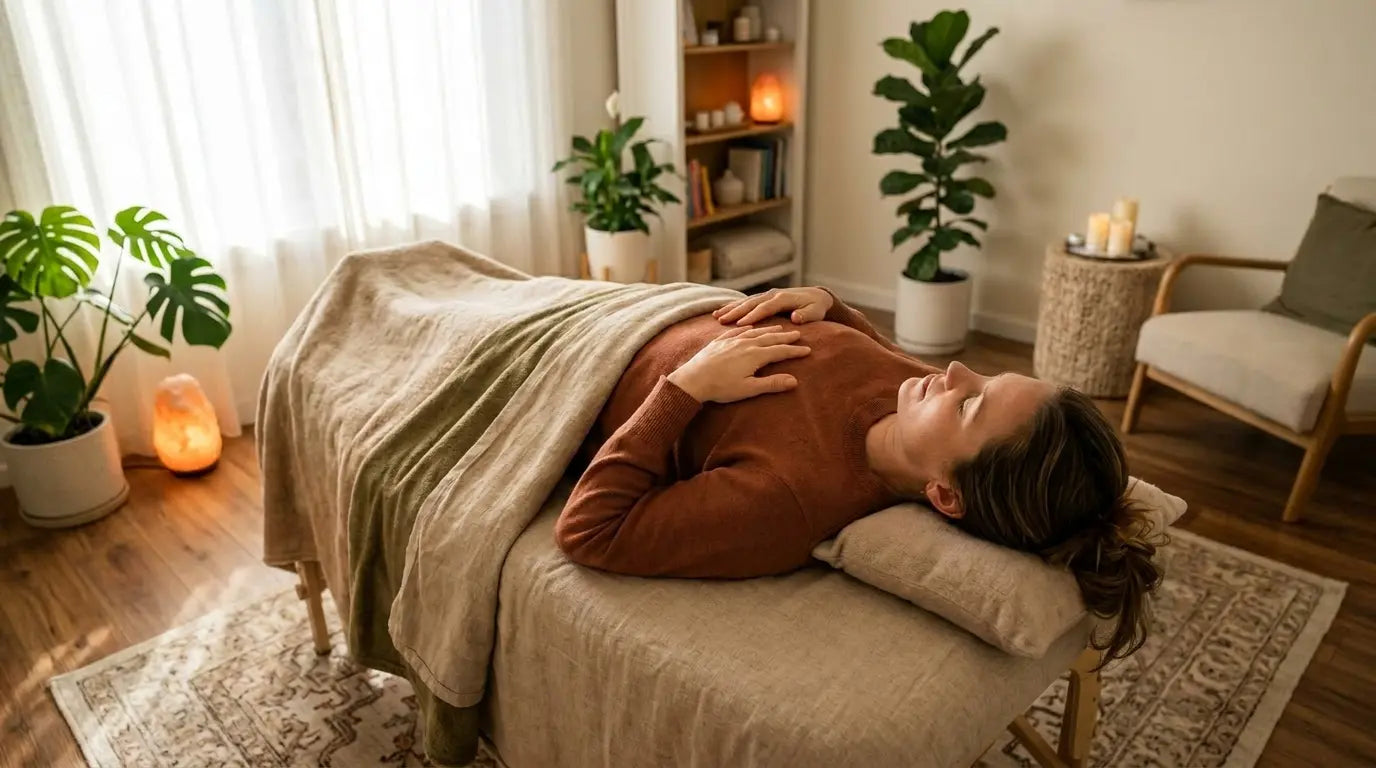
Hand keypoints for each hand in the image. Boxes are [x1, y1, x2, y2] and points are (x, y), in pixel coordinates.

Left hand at [667, 326, 809, 403]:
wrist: (692, 380)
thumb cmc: (721, 388)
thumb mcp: (749, 389)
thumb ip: (772, 384)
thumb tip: (794, 381)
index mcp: (755, 355)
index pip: (780, 351)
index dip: (794, 351)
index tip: (807, 350)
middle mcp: (745, 344)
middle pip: (770, 338)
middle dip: (785, 337)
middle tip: (798, 334)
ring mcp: (731, 341)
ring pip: (754, 332)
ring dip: (768, 330)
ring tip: (779, 328)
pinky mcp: (719, 342)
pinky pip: (736, 331)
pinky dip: (747, 328)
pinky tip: (750, 328)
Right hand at [713, 287, 834, 326]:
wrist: (817, 296)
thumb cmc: (816, 308)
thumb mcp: (815, 312)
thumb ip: (807, 315)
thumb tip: (796, 317)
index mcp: (783, 298)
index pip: (766, 307)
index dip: (754, 315)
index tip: (741, 324)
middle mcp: (772, 294)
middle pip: (751, 303)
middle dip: (736, 311)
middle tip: (722, 320)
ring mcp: (766, 295)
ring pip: (745, 301)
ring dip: (731, 308)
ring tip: (717, 316)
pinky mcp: (763, 298)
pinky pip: (745, 302)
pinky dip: (733, 306)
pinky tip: (720, 312)